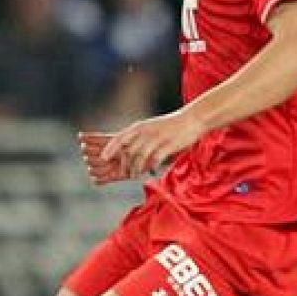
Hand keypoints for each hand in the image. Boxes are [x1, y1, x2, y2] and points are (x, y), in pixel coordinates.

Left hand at [83, 110, 205, 183]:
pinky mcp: (168, 146)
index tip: (103, 158)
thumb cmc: (170, 126)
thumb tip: (125, 150)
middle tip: (122, 173)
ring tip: (134, 176)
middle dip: (123, 164)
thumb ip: (137, 137)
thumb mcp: (149, 127)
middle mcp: (145, 132)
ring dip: (135, 169)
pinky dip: (150, 168)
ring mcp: (157, 139)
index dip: (110, 149)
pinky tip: (151, 173)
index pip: (119, 138)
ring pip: (139, 157)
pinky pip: (155, 160)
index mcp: (139, 127)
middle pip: (127, 150)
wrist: (192, 119)